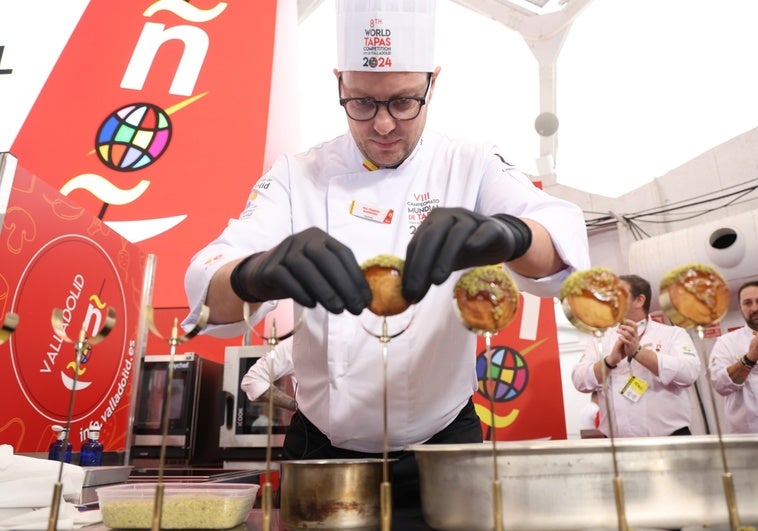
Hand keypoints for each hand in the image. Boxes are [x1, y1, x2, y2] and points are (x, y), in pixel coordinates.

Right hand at [230, 227, 371, 314]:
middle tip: (355, 308)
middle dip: (344, 285)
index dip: (357, 277)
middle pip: (326, 259)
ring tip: (338, 310)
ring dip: (325, 291)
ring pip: (306, 268)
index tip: (366, 300)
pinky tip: (312, 305)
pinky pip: (286, 278)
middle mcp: (302, 239)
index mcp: (320, 237)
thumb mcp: (320, 271)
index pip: (343, 254)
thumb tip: (364, 300)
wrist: (261, 275)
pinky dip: (301, 292)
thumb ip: (339, 279)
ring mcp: (284, 251)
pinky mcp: (270, 267)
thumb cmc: (299, 275)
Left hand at [402, 208, 531, 301]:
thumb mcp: (444, 259)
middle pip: (432, 237)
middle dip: (421, 264)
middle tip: (415, 289)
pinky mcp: (492, 226)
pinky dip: (477, 239)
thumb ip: (427, 271)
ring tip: (437, 280)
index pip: (416, 244)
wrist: (499, 238)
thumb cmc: (465, 249)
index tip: (407, 293)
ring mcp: (471, 218)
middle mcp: (449, 215)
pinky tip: (471, 249)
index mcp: (432, 221)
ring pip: (456, 235)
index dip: (410, 269)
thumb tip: (409, 296)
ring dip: (445, 257)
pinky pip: (484, 231)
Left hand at [615, 319, 639, 357]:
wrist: (636, 352)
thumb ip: (628, 330)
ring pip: (628, 335)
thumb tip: (622, 322)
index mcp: (635, 333)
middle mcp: (635, 336)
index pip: (635, 325)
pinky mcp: (630, 345)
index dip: (630, 322)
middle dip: (625, 327)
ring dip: (622, 332)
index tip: (624, 320)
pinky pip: (626, 341)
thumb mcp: (632, 335)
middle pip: (631, 330)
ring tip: (617, 331)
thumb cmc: (632, 341)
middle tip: (619, 326)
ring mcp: (633, 341)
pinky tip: (619, 337)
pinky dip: (622, 338)